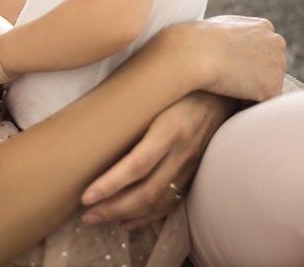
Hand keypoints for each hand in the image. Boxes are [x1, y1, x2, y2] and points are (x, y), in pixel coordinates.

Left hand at [79, 90, 236, 230]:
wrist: (222, 93)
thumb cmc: (180, 86)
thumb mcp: (157, 90)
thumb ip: (132, 105)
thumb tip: (93, 116)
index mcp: (169, 130)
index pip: (136, 166)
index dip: (111, 184)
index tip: (86, 196)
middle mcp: (181, 153)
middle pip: (146, 191)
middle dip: (113, 207)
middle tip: (86, 214)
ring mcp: (190, 166)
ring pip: (157, 201)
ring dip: (126, 214)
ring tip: (98, 217)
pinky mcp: (193, 173)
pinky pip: (171, 202)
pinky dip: (148, 216)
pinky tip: (128, 220)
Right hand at [190, 15, 286, 101]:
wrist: (194, 53)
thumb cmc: (197, 39)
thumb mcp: (220, 25)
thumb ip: (235, 33)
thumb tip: (233, 42)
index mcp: (263, 26)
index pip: (264, 47)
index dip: (246, 58)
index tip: (229, 63)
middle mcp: (276, 43)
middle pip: (270, 65)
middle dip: (253, 72)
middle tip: (229, 76)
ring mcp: (277, 65)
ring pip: (268, 83)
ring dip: (252, 88)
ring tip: (228, 86)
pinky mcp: (272, 87)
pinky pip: (264, 100)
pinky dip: (249, 101)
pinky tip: (231, 96)